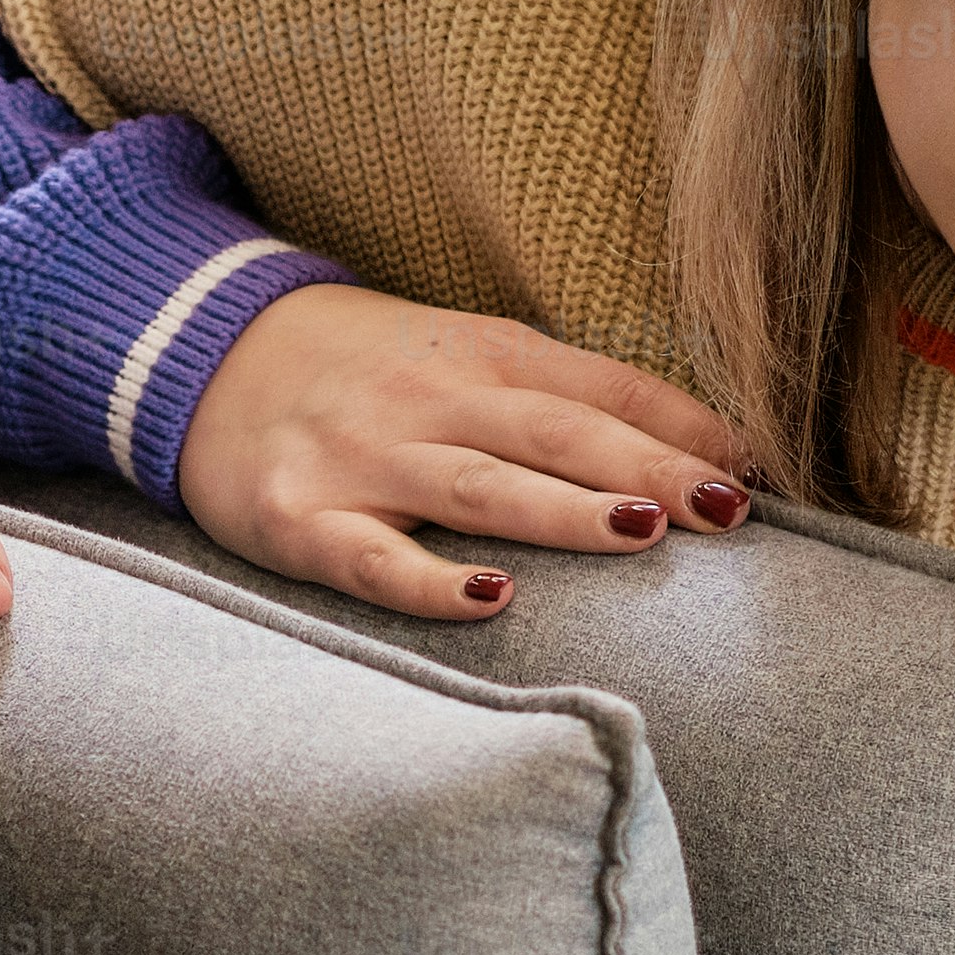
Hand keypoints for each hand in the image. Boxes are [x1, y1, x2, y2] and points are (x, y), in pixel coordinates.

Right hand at [182, 284, 753, 621]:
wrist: (199, 353)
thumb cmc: (361, 371)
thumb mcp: (462, 357)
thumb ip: (564, 398)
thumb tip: (702, 448)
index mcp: (483, 356)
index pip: (599, 386)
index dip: (679, 423)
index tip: (756, 465)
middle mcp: (430, 401)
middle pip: (556, 433)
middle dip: (648, 468)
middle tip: (729, 509)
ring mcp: (364, 460)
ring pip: (480, 487)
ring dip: (564, 512)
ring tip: (643, 533)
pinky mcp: (300, 519)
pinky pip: (371, 558)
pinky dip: (428, 580)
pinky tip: (488, 601)